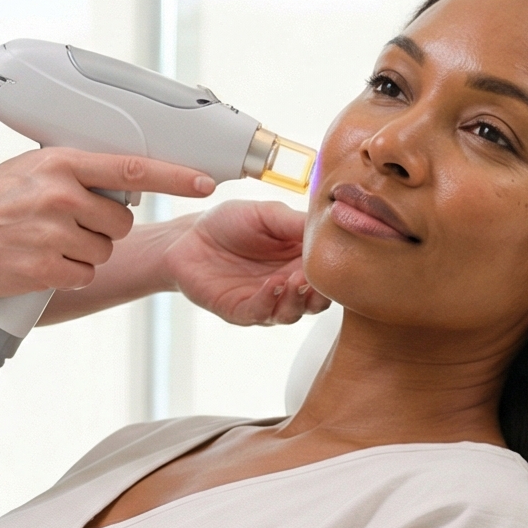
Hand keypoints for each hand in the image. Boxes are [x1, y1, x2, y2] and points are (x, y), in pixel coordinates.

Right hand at [0, 146, 216, 297]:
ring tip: (44, 242)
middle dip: (103, 229)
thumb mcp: (29, 170)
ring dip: (83, 254)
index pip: (132, 168)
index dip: (175, 177)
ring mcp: (50, 232)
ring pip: (103, 252)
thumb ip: (75, 173)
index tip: (205, 182)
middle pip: (121, 222)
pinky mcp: (42, 268)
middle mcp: (58, 194)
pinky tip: (38, 263)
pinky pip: (83, 275)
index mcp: (59, 162)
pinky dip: (67, 274)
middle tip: (64, 225)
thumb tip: (124, 184)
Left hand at [169, 200, 329, 325]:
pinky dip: (269, 301)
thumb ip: (298, 222)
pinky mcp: (241, 311)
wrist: (188, 236)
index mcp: (300, 261)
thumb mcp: (268, 214)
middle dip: (321, 293)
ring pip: (292, 312)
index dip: (337, 272)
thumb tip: (333, 224)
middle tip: (318, 277)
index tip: (339, 261)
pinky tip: (272, 284)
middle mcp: (288, 285)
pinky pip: (260, 313)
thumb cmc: (229, 223)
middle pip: (318, 301)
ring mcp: (267, 301)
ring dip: (297, 299)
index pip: (330, 275)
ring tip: (294, 279)